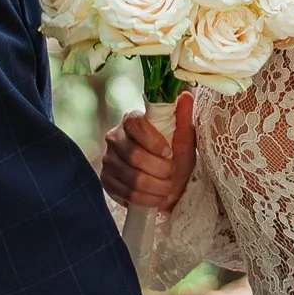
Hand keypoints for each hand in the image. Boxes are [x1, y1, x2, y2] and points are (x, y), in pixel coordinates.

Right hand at [101, 88, 195, 212]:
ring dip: (157, 187)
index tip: (169, 152)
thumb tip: (186, 95)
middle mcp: (114, 138)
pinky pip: (127, 194)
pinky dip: (148, 199)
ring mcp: (108, 160)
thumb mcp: (183, 136)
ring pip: (133, 178)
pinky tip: (157, 197)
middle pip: (134, 155)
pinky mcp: (107, 181)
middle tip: (171, 173)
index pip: (134, 124)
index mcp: (131, 120)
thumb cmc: (175, 156)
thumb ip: (182, 116)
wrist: (168, 184)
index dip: (153, 141)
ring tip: (167, 186)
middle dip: (160, 169)